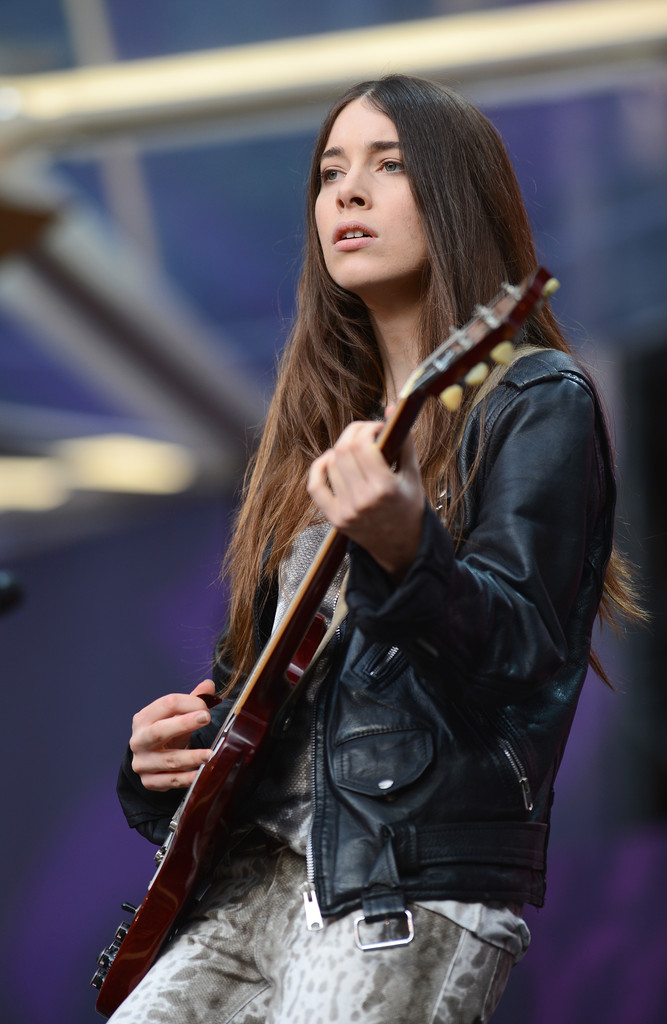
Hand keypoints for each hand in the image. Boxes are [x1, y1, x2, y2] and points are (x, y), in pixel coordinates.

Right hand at [129, 679, 215, 790]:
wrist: (148, 759)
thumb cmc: (166, 732)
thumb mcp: (175, 715)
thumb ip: (192, 700)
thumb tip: (209, 685)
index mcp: (144, 718)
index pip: (167, 704)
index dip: (190, 703)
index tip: (207, 709)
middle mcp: (139, 740)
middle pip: (159, 731)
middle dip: (184, 724)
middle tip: (206, 718)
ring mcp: (143, 762)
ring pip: (168, 760)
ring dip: (191, 757)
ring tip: (209, 754)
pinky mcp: (149, 781)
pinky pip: (170, 781)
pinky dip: (186, 778)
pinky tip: (200, 774)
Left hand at [307, 418, 423, 577]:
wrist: (401, 547)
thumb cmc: (409, 507)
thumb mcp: (413, 475)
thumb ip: (404, 441)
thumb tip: (394, 409)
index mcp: (385, 488)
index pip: (361, 444)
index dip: (367, 428)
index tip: (378, 428)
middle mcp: (363, 500)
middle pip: (343, 450)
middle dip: (354, 433)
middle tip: (365, 434)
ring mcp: (346, 510)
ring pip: (330, 463)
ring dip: (341, 449)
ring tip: (355, 451)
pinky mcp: (334, 518)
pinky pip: (315, 485)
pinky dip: (319, 467)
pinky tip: (331, 460)